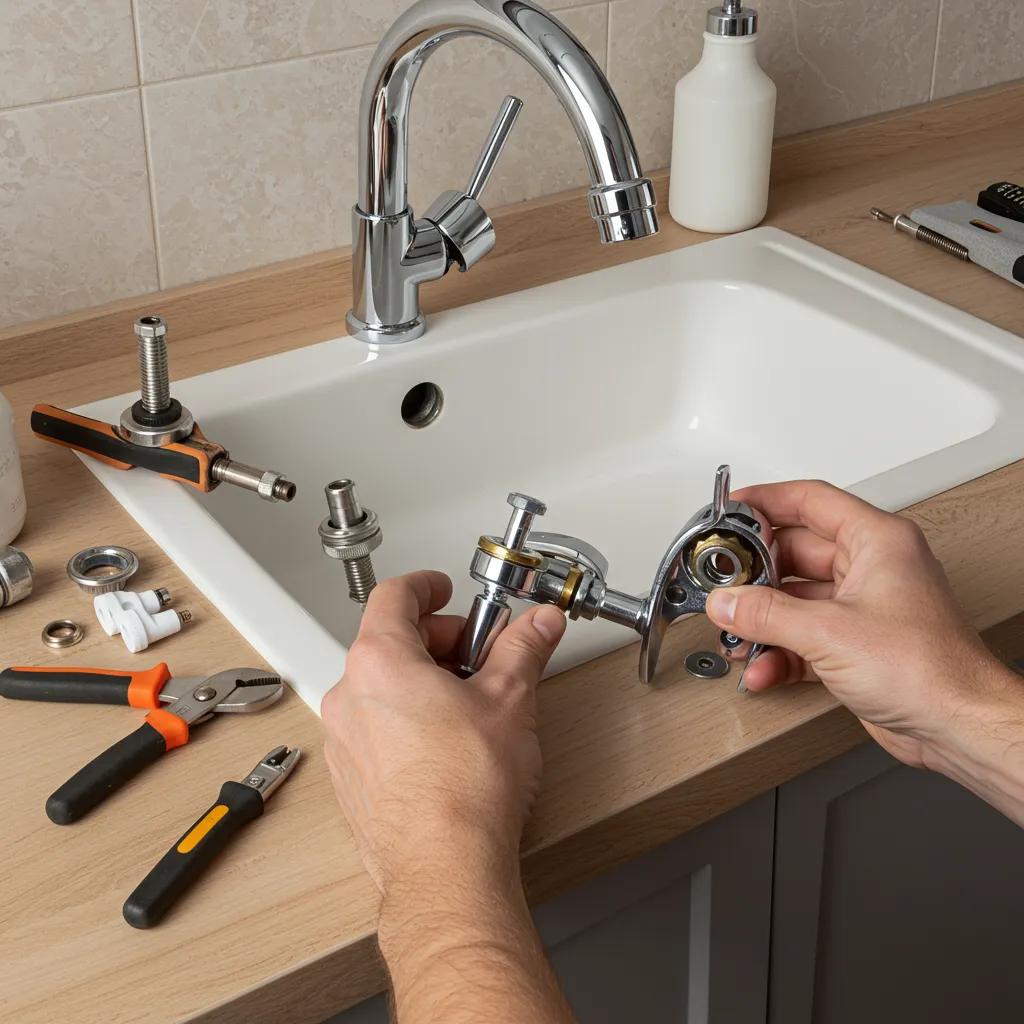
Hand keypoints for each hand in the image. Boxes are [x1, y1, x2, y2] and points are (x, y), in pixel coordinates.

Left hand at [321, 570, 565, 895]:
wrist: (445, 867)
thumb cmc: (465, 790)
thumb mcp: (510, 699)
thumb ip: (523, 649)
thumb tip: (538, 625)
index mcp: (380, 662)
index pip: (394, 597)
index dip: (425, 586)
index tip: (444, 589)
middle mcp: (350, 697)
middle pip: (389, 642)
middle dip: (439, 642)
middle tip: (480, 657)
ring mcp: (344, 741)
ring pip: (382, 689)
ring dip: (423, 683)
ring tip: (470, 706)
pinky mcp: (351, 779)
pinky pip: (376, 729)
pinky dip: (407, 721)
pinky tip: (447, 744)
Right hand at [704, 480, 1009, 768]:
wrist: (958, 727)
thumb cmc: (930, 670)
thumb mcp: (829, 631)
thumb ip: (767, 613)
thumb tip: (728, 601)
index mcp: (878, 542)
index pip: (810, 501)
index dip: (765, 501)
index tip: (730, 510)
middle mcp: (872, 568)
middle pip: (795, 553)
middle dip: (755, 575)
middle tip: (723, 584)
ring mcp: (863, 607)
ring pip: (795, 600)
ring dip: (763, 620)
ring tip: (737, 634)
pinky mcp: (856, 645)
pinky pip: (803, 636)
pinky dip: (779, 652)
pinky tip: (762, 667)